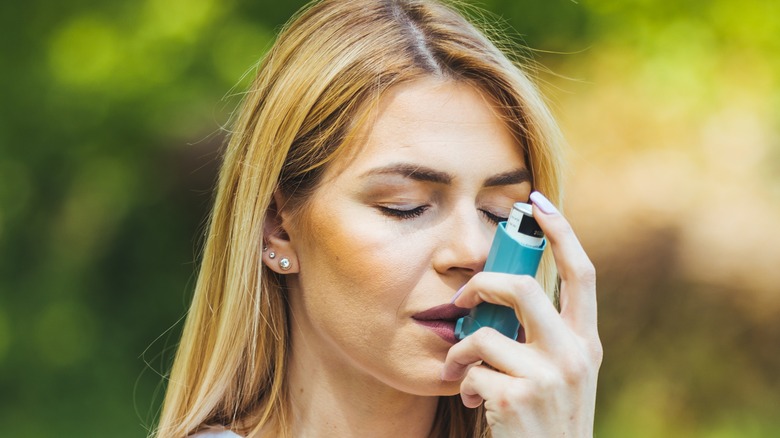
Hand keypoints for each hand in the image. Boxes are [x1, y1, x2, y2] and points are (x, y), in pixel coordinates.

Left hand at [441, 192, 601, 436]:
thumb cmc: (548, 419)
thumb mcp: (562, 374)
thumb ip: (544, 335)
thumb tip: (501, 293)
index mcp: (587, 343)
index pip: (582, 273)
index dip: (562, 231)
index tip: (538, 201)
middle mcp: (574, 356)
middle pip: (523, 288)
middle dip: (482, 284)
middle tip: (462, 297)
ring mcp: (547, 378)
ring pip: (484, 334)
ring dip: (461, 351)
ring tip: (461, 369)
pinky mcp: (516, 398)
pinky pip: (471, 371)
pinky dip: (463, 383)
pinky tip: (472, 400)